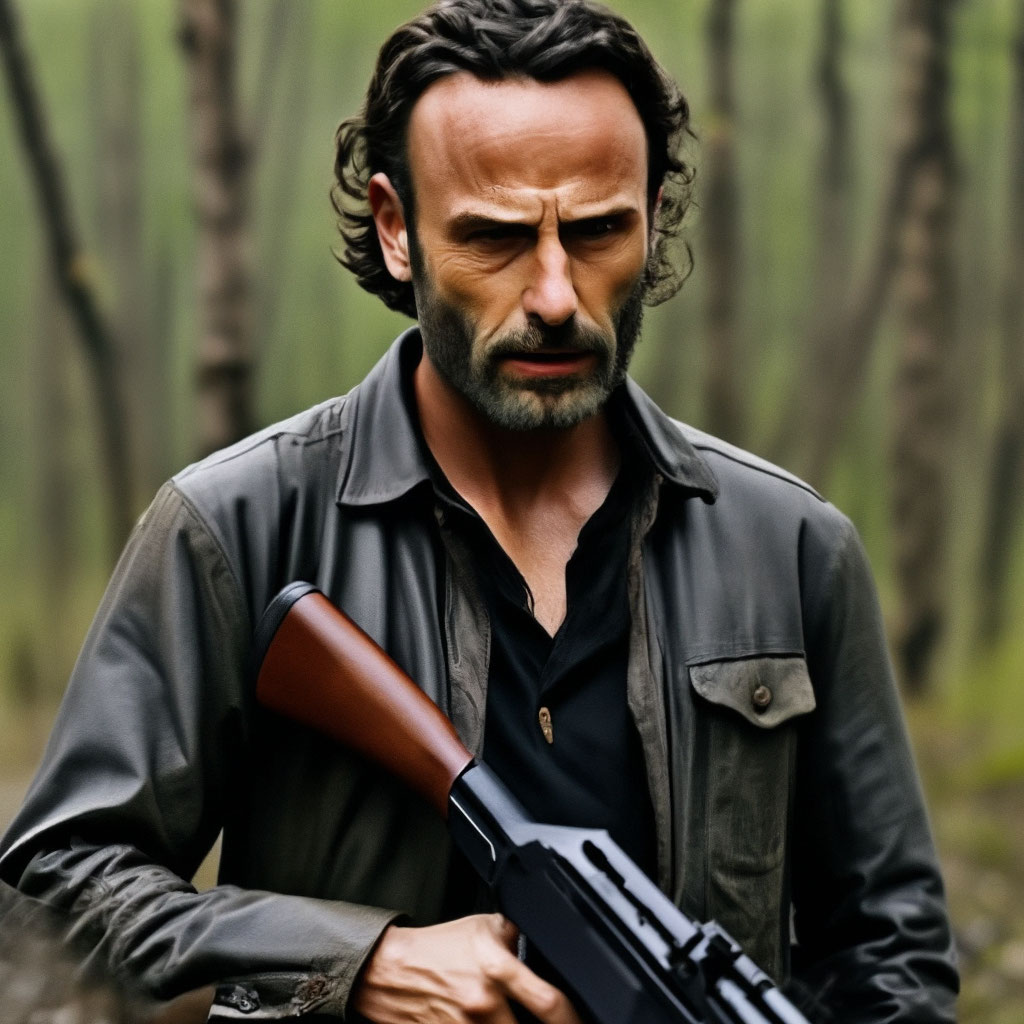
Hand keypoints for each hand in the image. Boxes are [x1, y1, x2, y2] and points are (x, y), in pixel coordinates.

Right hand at [351, 913, 582, 1023]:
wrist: (387, 969)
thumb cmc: (437, 948)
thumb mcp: (482, 927)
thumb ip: (516, 937)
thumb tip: (546, 947)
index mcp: (496, 969)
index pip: (549, 1003)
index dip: (572, 1021)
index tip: (580, 1023)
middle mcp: (483, 1005)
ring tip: (513, 1021)